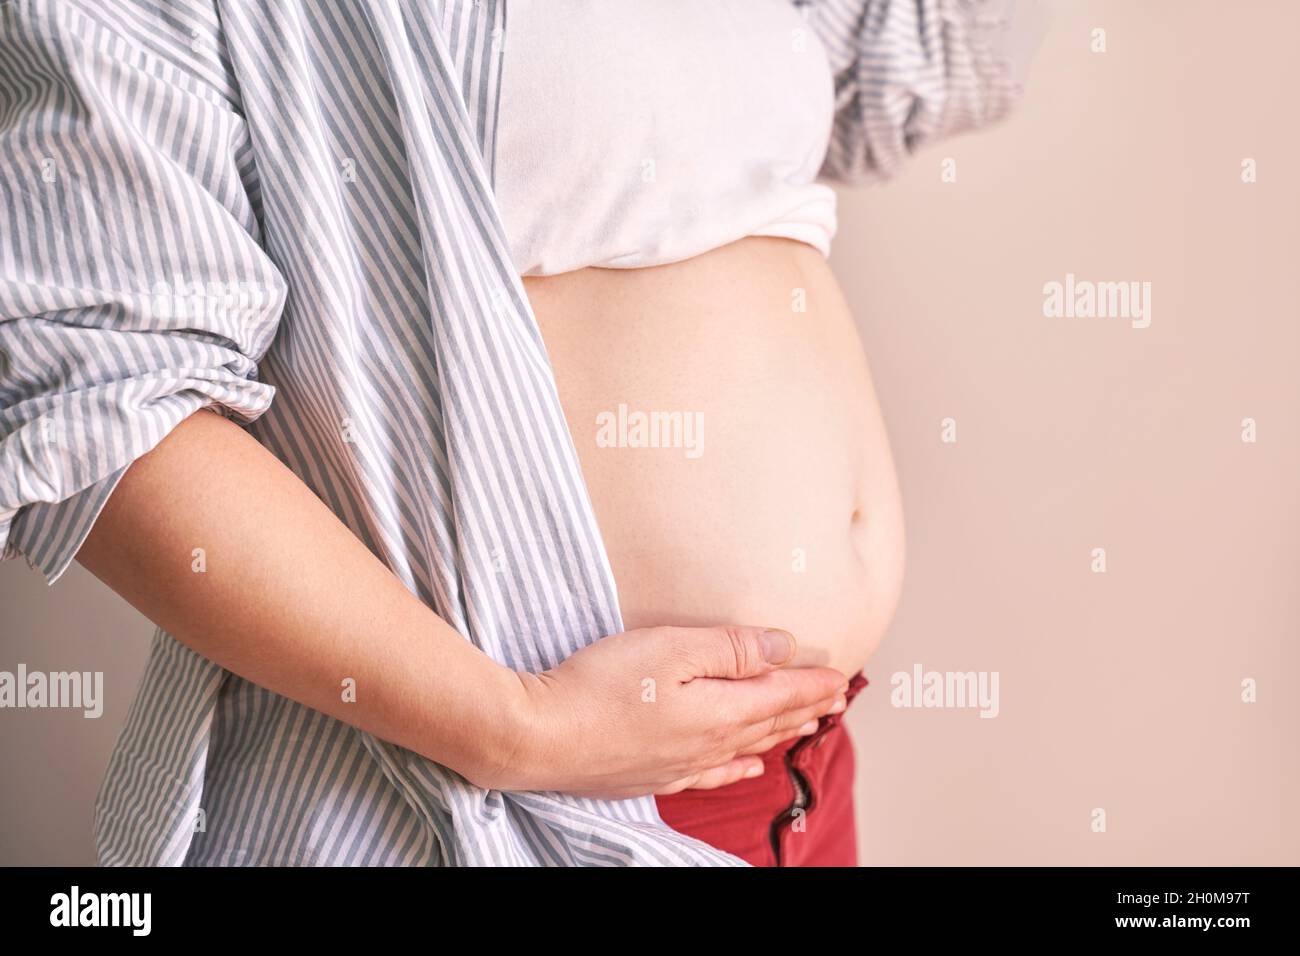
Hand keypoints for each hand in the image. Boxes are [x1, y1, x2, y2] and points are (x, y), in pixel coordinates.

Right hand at [481, 625, 847, 798]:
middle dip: (806, 708)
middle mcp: (709, 744)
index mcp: (721, 711)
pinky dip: (739, 768)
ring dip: (780, 733)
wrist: (537, 737)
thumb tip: (782, 648)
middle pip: (769, 722)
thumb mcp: (671, 649)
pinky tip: (748, 767)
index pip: (781, 695)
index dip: (813, 684)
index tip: (842, 676)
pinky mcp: (651, 775)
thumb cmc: (600, 686)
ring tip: (806, 726)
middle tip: (836, 698)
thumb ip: (730, 648)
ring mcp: (680, 764)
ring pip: (746, 748)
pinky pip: (712, 774)